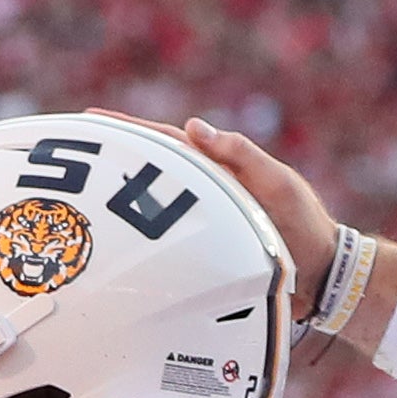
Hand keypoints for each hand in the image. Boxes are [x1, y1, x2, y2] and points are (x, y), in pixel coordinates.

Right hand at [85, 108, 335, 318]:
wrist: (324, 275)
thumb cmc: (306, 224)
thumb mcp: (277, 182)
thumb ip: (241, 154)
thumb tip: (194, 126)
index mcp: (222, 167)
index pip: (169, 141)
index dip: (131, 131)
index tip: (93, 122)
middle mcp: (210, 190)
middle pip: (154, 168)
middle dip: (116, 158)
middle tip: (72, 152)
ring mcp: (208, 219)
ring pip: (155, 203)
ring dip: (121, 196)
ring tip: (83, 193)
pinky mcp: (208, 249)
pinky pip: (167, 237)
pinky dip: (142, 234)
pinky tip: (117, 242)